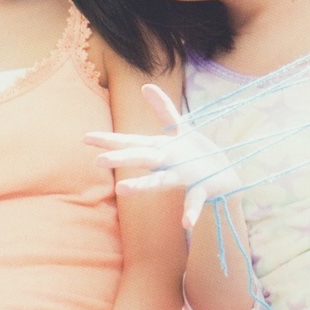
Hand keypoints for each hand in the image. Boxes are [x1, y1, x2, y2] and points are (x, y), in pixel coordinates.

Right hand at [86, 83, 240, 227]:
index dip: (109, 140)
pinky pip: (195, 200)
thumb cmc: (196, 154)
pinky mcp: (202, 189)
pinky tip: (186, 224)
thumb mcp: (180, 129)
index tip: (86, 138)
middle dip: (122, 159)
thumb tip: (145, 85)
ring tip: (122, 190)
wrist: (223, 179)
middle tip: (98, 161)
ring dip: (142, 186)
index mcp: (160, 149)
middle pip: (142, 158)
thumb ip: (163, 109)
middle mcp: (167, 164)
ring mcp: (183, 177)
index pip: (131, 142)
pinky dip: (190, 212)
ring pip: (160, 181)